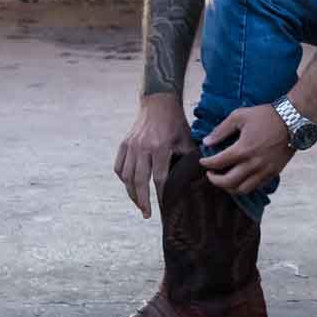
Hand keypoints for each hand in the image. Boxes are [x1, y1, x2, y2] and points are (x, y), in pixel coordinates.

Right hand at [114, 93, 195, 218]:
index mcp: (161, 147)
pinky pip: (119, 166)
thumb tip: (198, 179)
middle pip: (139, 181)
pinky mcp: (124, 143)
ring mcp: (131, 145)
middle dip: (142, 200)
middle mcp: (143, 147)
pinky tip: (130, 186)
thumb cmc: (175, 123)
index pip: (159, 178)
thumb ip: (189, 160)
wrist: (158, 102)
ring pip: (126, 176)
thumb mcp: (186, 139)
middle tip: (147, 214)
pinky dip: (123, 179)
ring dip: (131, 193)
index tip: (165, 207)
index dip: (162, 195)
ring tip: (138, 204)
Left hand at [201, 104, 290, 197]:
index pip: (218, 163)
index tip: (202, 161)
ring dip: (229, 188)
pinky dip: (245, 186)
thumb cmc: (265, 116)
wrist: (292, 120)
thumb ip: (221, 130)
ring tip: (224, 180)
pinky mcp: (273, 173)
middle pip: (228, 182)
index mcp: (242, 150)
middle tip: (210, 174)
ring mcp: (264, 171)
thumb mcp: (239, 116)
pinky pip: (256, 187)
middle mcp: (253, 164)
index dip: (207, 164)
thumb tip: (206, 142)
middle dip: (215, 181)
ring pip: (242, 189)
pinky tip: (240, 179)